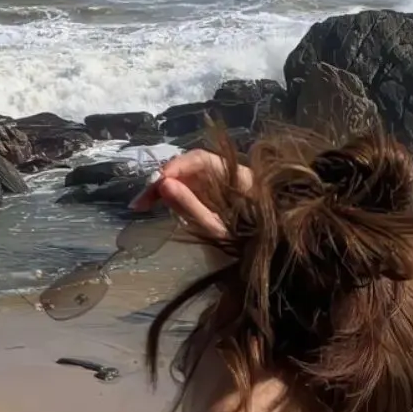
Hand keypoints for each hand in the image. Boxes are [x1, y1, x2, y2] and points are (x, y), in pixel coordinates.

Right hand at [129, 147, 252, 238]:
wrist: (271, 252)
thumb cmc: (250, 238)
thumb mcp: (218, 226)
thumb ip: (191, 205)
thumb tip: (163, 184)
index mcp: (235, 174)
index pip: (200, 159)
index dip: (176, 166)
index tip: (157, 182)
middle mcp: (225, 174)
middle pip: (189, 167)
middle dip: (163, 179)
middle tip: (141, 200)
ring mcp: (217, 184)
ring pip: (185, 178)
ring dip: (163, 188)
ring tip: (142, 204)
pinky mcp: (210, 196)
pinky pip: (188, 189)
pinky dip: (172, 195)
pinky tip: (156, 203)